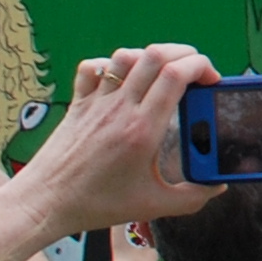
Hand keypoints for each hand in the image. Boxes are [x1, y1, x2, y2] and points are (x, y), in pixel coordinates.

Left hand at [17, 44, 220, 234]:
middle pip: (156, 54)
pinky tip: (121, 80)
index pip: (176, 74)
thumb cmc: (94, 205)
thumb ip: (191, 197)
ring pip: (127, 56)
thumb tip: (217, 186)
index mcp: (143, 129)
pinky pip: (94, 68)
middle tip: (195, 71)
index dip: (201, 66)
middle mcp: (120, 108)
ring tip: (162, 73)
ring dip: (151, 57)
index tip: (212, 80)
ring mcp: (97, 102)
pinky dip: (110, 65)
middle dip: (184, 54)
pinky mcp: (79, 104)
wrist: (44, 203)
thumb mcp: (152, 206)